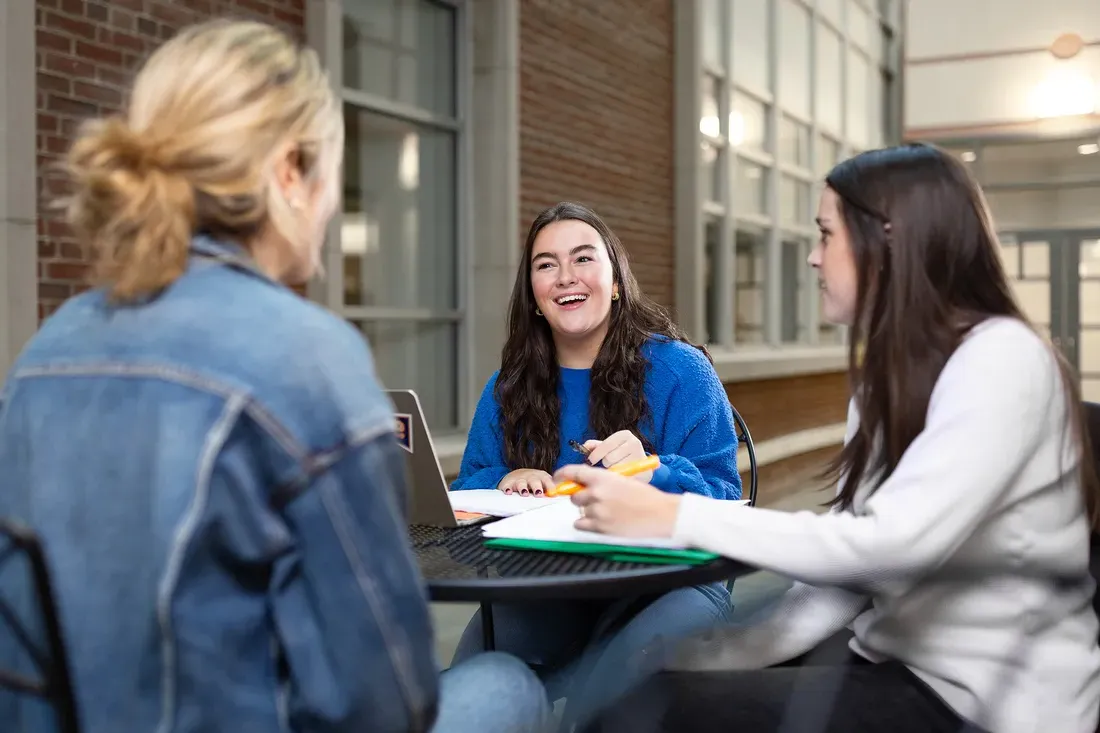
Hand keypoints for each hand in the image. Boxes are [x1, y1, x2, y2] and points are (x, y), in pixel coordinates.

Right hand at [497, 468, 554, 495]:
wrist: (518, 474)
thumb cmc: (535, 482)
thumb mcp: (544, 484)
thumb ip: (552, 491)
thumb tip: (567, 498)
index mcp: (542, 477)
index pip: (547, 480)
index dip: (550, 486)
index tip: (553, 493)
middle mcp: (531, 477)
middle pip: (535, 481)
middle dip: (537, 487)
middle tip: (539, 494)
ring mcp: (519, 480)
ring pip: (521, 483)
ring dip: (523, 488)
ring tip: (524, 493)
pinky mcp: (508, 483)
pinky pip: (507, 486)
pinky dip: (507, 488)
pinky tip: (508, 492)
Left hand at [552, 463, 681, 537]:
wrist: (661, 515)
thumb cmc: (646, 497)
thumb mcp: (623, 481)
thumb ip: (603, 482)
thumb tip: (585, 484)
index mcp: (603, 478)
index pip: (573, 472)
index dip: (562, 475)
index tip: (557, 479)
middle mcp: (596, 493)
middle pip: (574, 495)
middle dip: (581, 497)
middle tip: (594, 500)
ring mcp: (597, 511)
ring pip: (579, 511)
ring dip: (587, 511)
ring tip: (605, 512)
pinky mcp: (600, 528)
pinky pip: (581, 525)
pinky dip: (587, 524)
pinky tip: (601, 522)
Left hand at [583, 430, 652, 481]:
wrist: (642, 466)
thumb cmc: (622, 455)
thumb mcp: (609, 447)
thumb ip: (596, 446)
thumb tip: (584, 446)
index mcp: (624, 434)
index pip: (606, 444)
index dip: (596, 454)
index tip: (590, 461)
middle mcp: (634, 443)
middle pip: (609, 458)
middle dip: (605, 464)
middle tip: (609, 465)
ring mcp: (640, 456)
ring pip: (616, 468)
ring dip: (613, 472)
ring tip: (618, 469)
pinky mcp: (643, 470)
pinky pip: (623, 477)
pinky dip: (620, 479)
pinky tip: (623, 476)